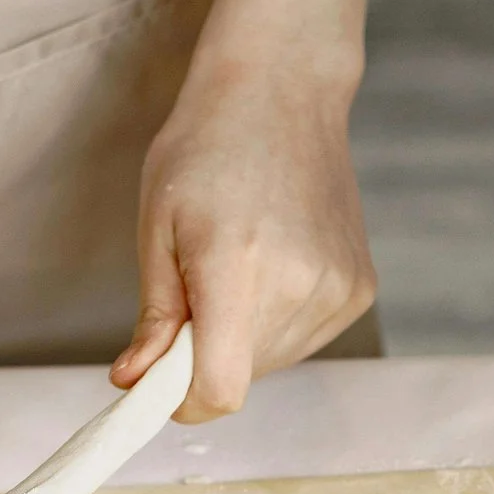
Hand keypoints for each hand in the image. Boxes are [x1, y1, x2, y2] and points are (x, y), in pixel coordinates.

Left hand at [110, 66, 375, 421]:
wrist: (282, 94)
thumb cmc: (207, 148)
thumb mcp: (158, 226)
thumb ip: (154, 316)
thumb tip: (133, 382)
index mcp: (238, 267)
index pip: (220, 390)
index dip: (183, 400)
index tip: (161, 378)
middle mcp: (299, 285)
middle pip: (241, 378)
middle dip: (207, 356)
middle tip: (197, 290)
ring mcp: (338, 290)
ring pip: (272, 362)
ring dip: (242, 339)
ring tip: (239, 266)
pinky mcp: (359, 290)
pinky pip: (304, 339)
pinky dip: (277, 322)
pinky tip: (272, 264)